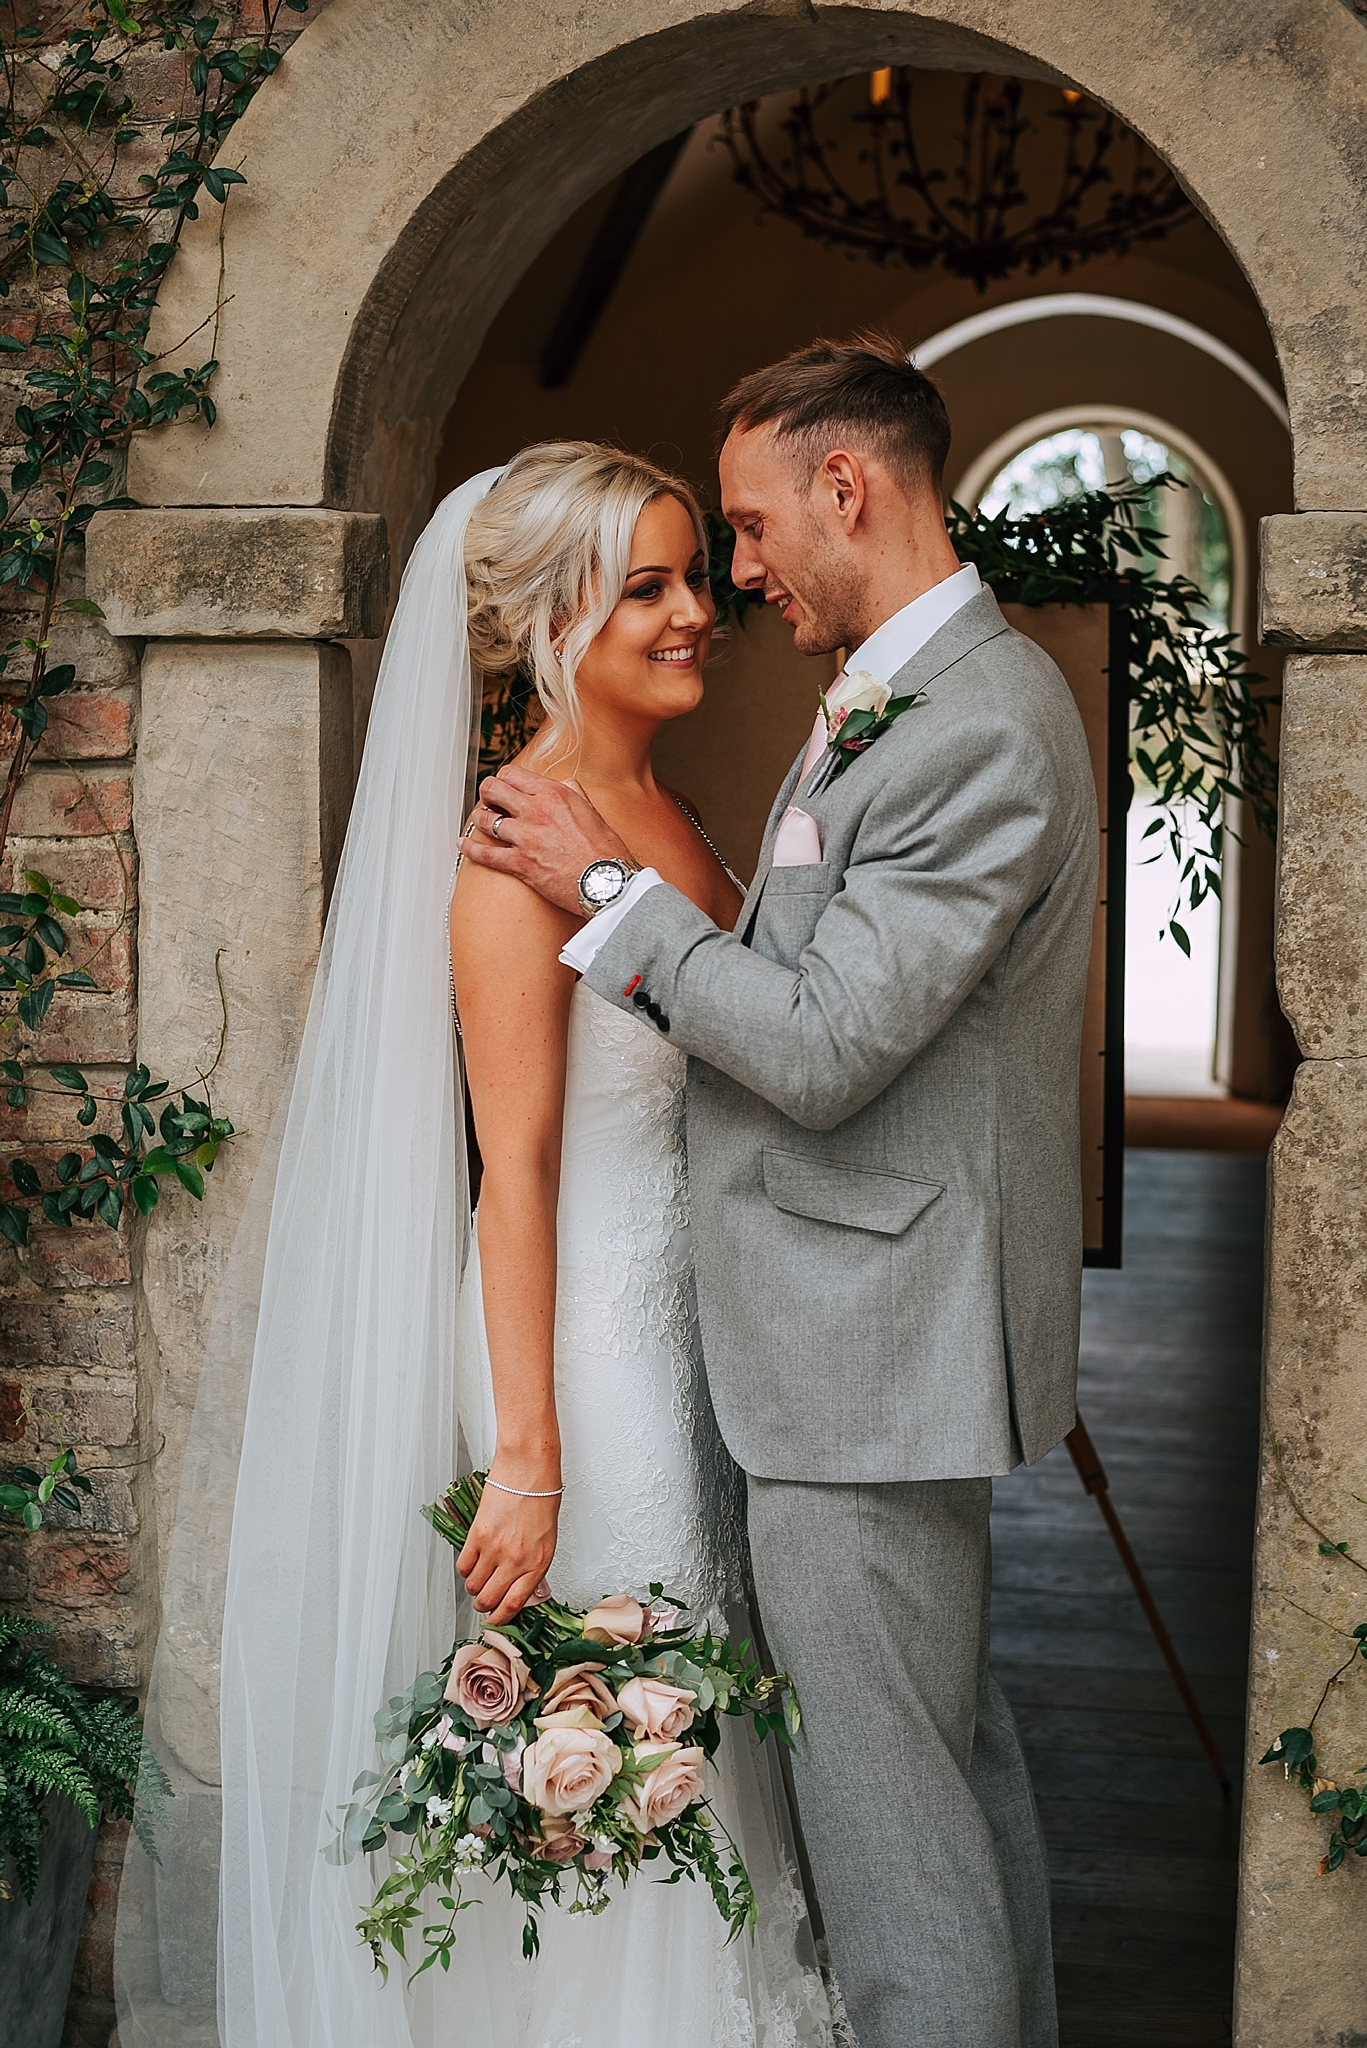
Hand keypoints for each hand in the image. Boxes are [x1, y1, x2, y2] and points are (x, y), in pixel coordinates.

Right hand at [456, 1470, 559, 1625]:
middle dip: (485, 1606)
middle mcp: (515, 1560)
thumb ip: (533, 1566)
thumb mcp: (547, 1540)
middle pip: (489, 1600)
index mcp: (537, 1563)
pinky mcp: (477, 1535)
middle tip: (485, 1602)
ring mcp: (494, 1549)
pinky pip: (463, 1565)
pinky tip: (472, 1564)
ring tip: (479, 1580)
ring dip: (474, 1588)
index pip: (514, 1605)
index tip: (497, 1620)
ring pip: (473, 1586)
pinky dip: (465, 1570)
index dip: (501, 1618)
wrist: (528, 1468)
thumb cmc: (542, 1498)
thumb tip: (522, 1587)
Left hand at [461, 766, 632, 915]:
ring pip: (485, 819)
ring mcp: (526, 837)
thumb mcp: (591, 811)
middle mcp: (537, 811)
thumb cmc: (605, 851)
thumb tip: (565, 784)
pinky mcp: (520, 864)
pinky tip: (462, 844)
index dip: (503, 780)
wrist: (608, 884)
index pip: (512, 774)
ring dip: (480, 820)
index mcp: (555, 794)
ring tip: (480, 823)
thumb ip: (573, 793)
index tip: (503, 788)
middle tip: (488, 801)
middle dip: (486, 794)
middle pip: (492, 790)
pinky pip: (484, 853)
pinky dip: (469, 848)